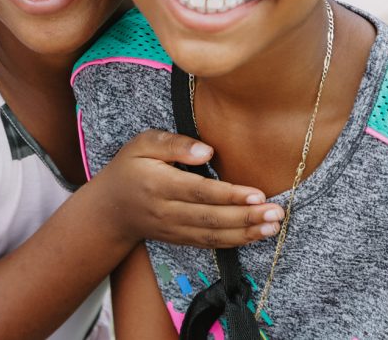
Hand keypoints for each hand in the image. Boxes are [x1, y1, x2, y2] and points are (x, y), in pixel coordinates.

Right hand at [95, 129, 283, 248]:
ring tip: (273, 226)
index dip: (229, 195)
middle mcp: (166, 211)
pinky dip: (234, 242)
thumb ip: (173, 143)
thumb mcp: (142, 143)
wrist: (110, 209)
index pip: (199, 192)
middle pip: (210, 218)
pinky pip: (208, 243)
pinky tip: (255, 235)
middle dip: (246, 217)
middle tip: (277, 213)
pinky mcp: (179, 240)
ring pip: (212, 235)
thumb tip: (207, 151)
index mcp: (158, 184)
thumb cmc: (129, 168)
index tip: (257, 194)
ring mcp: (172, 229)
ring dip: (246, 233)